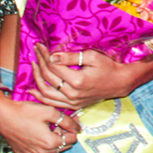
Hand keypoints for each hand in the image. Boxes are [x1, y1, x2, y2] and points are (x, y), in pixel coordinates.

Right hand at [0, 93, 79, 152]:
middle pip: (62, 146)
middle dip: (64, 134)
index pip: (72, 140)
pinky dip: (42, 144)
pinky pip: (38, 152)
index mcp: (50, 143)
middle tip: (60, 121)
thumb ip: (67, 121)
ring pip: (51, 150)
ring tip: (49, 126)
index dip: (73, 128)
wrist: (2, 116)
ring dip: (54, 139)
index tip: (72, 119)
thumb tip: (78, 128)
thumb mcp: (50, 112)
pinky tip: (38, 132)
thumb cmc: (26, 112)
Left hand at [30, 44, 145, 108]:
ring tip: (34, 65)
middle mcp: (73, 94)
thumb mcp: (93, 57)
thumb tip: (52, 56)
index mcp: (78, 81)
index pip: (54, 66)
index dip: (45, 55)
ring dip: (37, 78)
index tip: (40, 45)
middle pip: (48, 78)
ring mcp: (72, 102)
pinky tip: (33, 89)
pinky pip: (51, 103)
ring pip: (46, 92)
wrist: (119, 83)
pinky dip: (40, 96)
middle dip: (39, 62)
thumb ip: (72, 57)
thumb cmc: (108, 66)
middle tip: (36, 52)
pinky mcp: (72, 106)